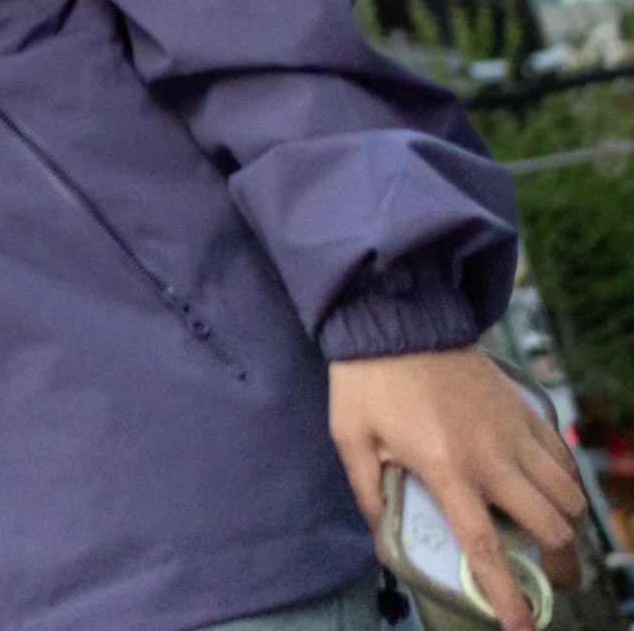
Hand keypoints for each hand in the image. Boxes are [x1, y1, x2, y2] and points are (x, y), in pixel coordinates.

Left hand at [331, 348, 588, 627]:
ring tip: (551, 541)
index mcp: (445, 468)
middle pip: (549, 528)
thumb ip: (368, 490)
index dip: (506, 593)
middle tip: (551, 580)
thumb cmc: (366, 379)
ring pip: (566, 498)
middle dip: (558, 565)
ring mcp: (515, 433)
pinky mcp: (526, 412)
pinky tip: (552, 495)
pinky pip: (562, 462)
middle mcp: (491, 457)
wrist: (395, 318)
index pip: (484, 546)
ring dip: (566, 527)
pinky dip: (566, 487)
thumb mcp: (350, 438)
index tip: (520, 625)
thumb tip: (382, 530)